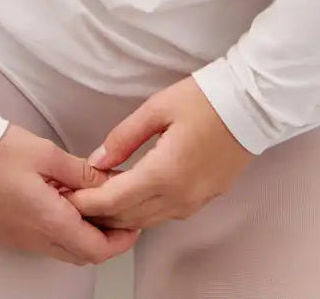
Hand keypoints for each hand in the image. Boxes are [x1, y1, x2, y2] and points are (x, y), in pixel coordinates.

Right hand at [0, 122, 141, 265]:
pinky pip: (42, 241)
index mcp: (48, 221)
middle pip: (81, 254)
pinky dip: (60, 229)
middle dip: (105, 239)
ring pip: (62, 249)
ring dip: (81, 234)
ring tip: (91, 202)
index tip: (134, 223)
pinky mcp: (5, 233)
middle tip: (118, 213)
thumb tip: (108, 180)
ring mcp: (17, 239)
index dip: (121, 241)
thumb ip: (81, 171)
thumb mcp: (46, 154)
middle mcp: (33, 238)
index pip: (96, 249)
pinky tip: (61, 201)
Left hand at [65, 75, 255, 231]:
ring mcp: (194, 202)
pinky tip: (132, 193)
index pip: (114, 201)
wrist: (252, 106)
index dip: (86, 203)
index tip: (67, 197)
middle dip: (98, 214)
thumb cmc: (206, 100)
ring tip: (99, 198)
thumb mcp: (158, 108)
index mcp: (164, 174)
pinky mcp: (204, 199)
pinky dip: (143, 210)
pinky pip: (165, 214)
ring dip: (120, 214)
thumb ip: (124, 137)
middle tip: (76, 200)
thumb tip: (98, 159)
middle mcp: (179, 197)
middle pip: (128, 219)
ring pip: (147, 221)